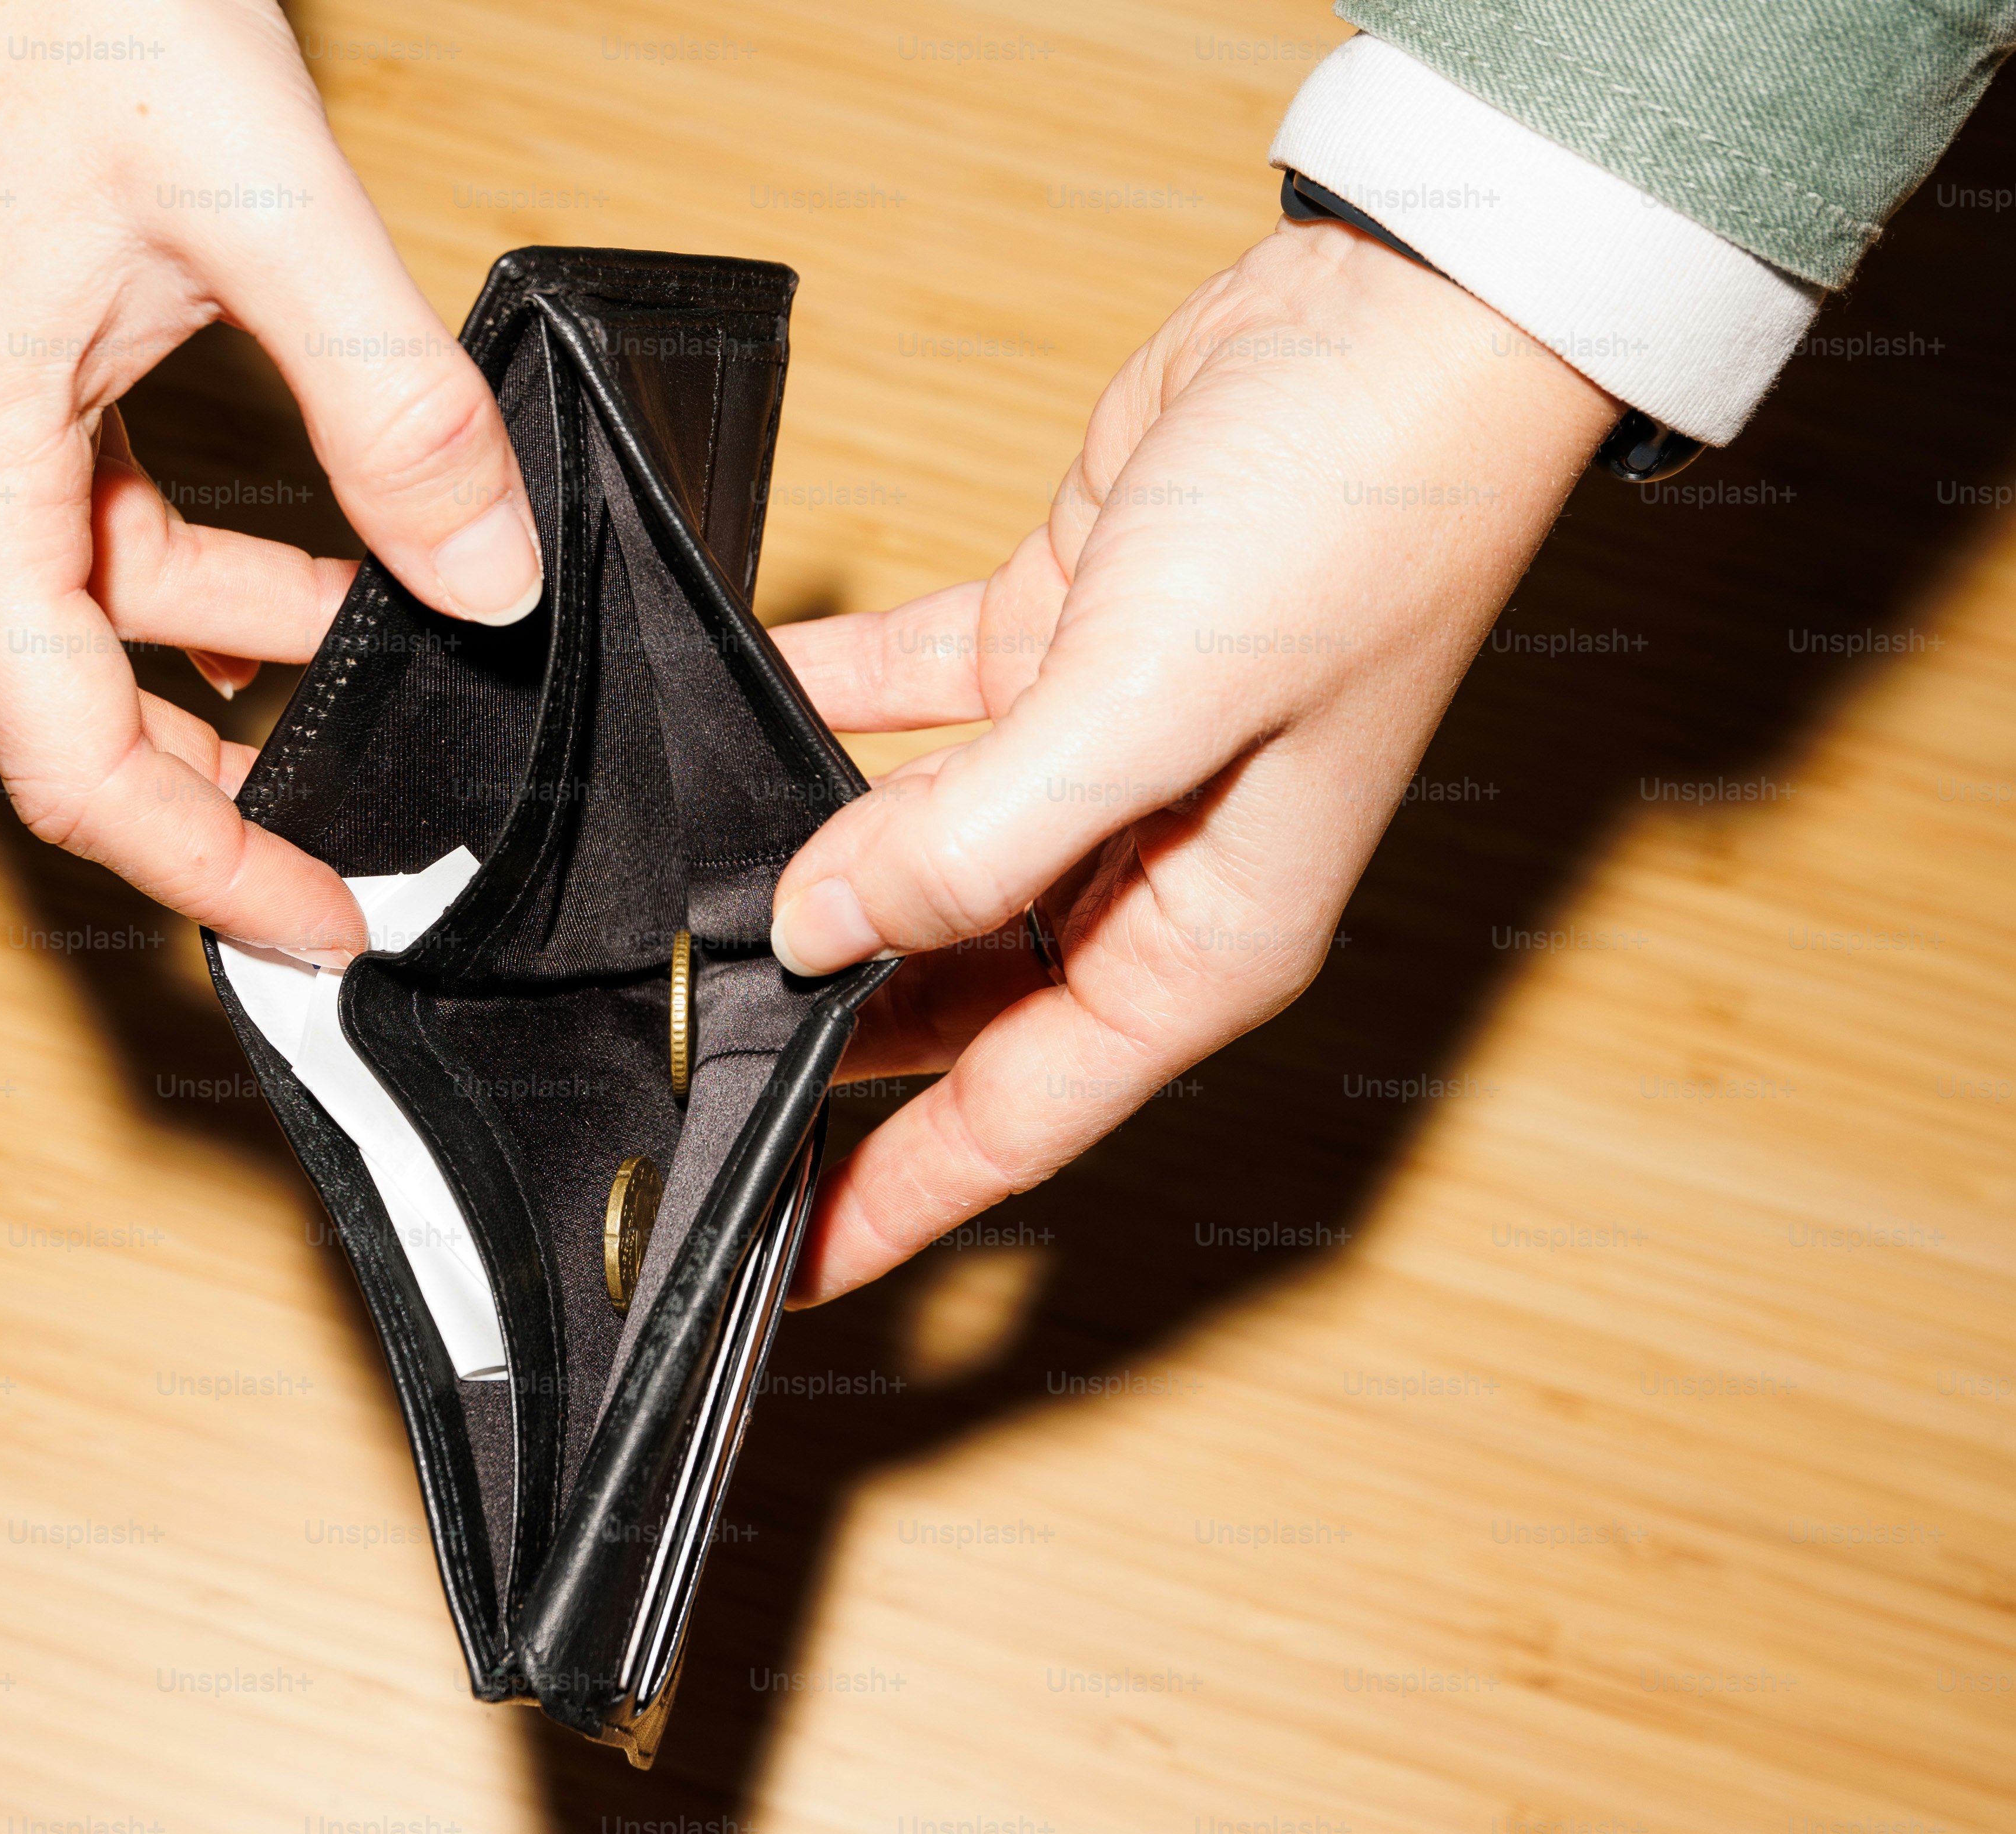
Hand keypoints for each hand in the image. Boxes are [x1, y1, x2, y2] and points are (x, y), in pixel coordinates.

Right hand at [0, 0, 543, 962]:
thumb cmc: (43, 0)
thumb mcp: (261, 213)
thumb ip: (388, 411)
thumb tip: (489, 578)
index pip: (68, 761)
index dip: (205, 869)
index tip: (324, 927)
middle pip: (68, 722)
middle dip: (221, 799)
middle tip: (367, 856)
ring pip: (88, 632)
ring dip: (234, 673)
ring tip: (382, 700)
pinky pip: (93, 539)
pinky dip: (208, 581)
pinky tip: (323, 577)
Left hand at [767, 220, 1615, 1302]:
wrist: (1410, 321)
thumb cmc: (1352, 527)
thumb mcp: (1148, 711)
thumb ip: (972, 841)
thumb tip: (813, 928)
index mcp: (1199, 942)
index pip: (1011, 1120)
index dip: (888, 1200)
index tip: (772, 1268)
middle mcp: (1147, 873)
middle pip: (947, 1004)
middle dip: (819, 1033)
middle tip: (668, 1062)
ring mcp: (1100, 760)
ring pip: (917, 865)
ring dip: (807, 878)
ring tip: (666, 911)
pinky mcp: (1059, 641)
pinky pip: (912, 706)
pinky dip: (825, 710)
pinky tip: (729, 722)